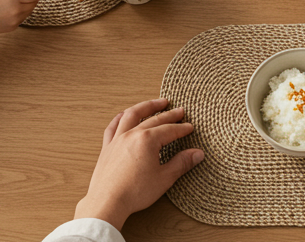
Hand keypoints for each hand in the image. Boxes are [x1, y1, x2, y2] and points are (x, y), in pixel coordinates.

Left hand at [74, 99, 203, 229]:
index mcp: (147, 140)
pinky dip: (120, 117)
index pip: (169, 130)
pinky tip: (124, 115)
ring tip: (156, 103)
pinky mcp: (107, 147)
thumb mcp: (164, 178)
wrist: (107, 202)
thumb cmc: (134, 192)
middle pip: (154, 119)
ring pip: (132, 115)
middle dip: (169, 114)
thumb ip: (181, 163)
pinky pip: (113, 126)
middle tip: (179, 111)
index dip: (182, 129)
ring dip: (145, 106)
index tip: (189, 127)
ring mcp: (117, 139)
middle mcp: (131, 134)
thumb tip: (197, 154)